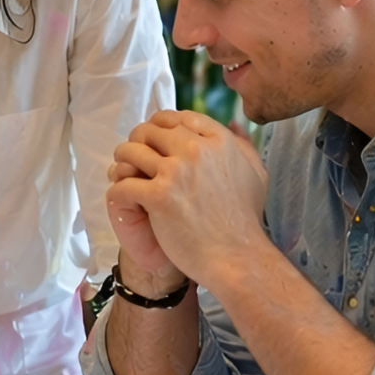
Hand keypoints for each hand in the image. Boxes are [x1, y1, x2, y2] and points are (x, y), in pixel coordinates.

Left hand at [105, 109, 271, 294]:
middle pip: (149, 131)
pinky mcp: (158, 196)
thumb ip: (243, 145)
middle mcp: (196, 150)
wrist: (237, 257)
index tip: (154, 141)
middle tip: (134, 160)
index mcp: (218, 141)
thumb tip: (233, 123)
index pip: (176, 118)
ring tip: (124, 176)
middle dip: (138, 143)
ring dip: (122, 163)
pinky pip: (122, 184)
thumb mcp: (255, 173)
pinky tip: (125, 201)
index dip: (159, 126)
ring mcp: (176, 172)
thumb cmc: (245, 220)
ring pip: (129, 151)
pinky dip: (118, 192)